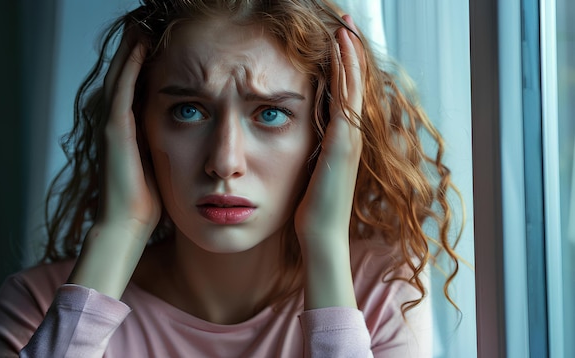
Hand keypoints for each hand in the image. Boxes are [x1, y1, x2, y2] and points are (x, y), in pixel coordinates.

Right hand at [100, 37, 160, 234]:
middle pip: (124, 78)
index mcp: (128, 132)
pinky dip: (130, 68)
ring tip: (140, 29)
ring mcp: (112, 127)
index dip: (143, 67)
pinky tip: (140, 49)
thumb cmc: (147, 201)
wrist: (128, 224)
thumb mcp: (159, 164)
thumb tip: (187, 133)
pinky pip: (122, 91)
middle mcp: (116, 125)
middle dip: (134, 52)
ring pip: (120, 78)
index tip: (157, 47)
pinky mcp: (114, 132)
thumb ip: (164, 145)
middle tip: (144, 28)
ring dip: (130, 52)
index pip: (134, 90)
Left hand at [295, 15, 363, 308]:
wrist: (321, 236)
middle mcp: (350, 136)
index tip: (337, 41)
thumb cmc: (313, 210)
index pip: (344, 94)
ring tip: (346, 27)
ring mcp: (350, 139)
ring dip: (350, 56)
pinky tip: (341, 53)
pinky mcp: (343, 144)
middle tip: (346, 23)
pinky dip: (345, 75)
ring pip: (353, 87)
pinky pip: (346, 101)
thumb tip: (300, 139)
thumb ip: (312, 153)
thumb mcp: (311, 173)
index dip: (343, 66)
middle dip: (350, 52)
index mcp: (341, 140)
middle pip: (354, 84)